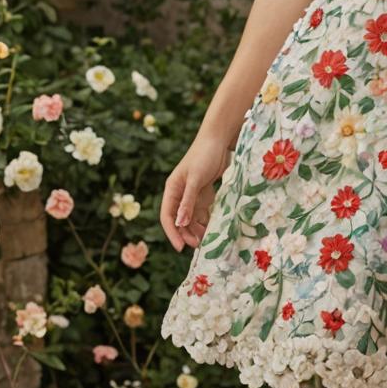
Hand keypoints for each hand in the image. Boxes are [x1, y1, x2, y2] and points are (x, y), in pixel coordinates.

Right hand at [160, 136, 229, 251]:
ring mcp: (192, 194)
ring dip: (196, 229)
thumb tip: (180, 223)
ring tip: (206, 240)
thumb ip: (188, 200)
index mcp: (172, 189)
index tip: (180, 247)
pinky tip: (212, 228)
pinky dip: (206, 220)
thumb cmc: (204, 155)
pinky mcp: (204, 192)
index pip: (167, 216)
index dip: (172, 233)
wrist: (218, 140)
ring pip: (191, 217)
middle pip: (179, 219)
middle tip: (197, 246)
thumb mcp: (195, 178)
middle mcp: (180, 194)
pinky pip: (202, 211)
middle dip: (186, 233)